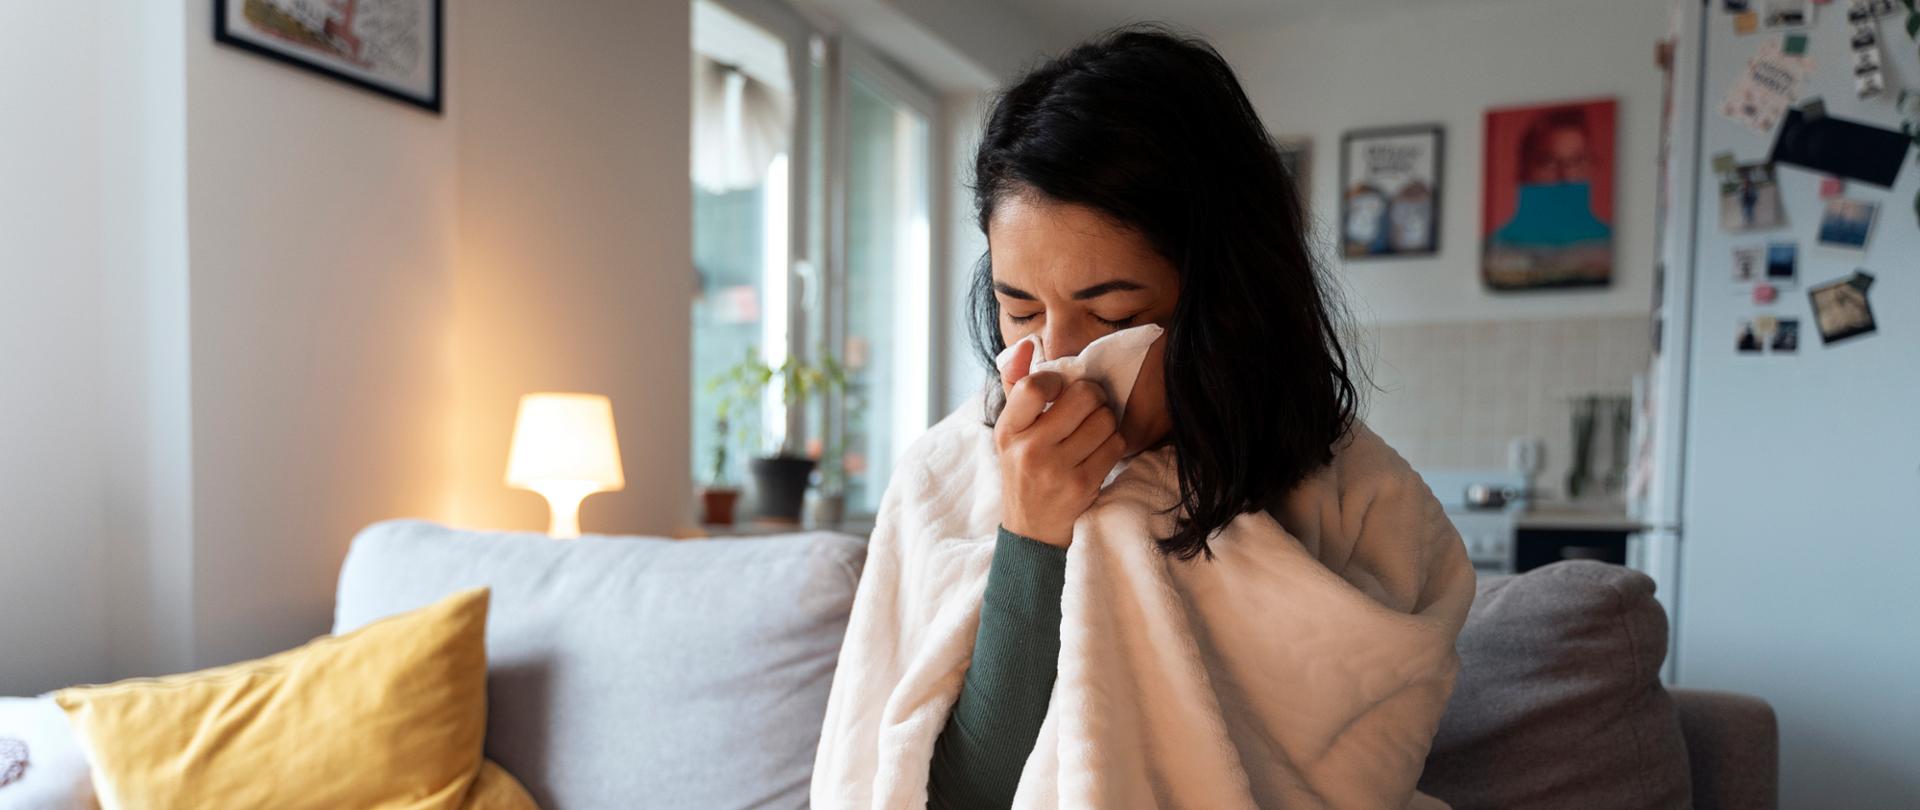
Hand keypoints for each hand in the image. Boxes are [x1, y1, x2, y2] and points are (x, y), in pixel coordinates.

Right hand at [995, 340, 1129, 546]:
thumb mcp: (1010, 431)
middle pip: (1083, 396)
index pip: (1035, 386)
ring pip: (1105, 420)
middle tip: (1090, 405)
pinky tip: (1101, 450)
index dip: (1059, 379)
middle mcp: (1029, 449)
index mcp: (1007, 430)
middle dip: (1094, 396)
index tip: (1062, 389)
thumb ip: (1016, 384)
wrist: (1030, 531)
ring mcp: (1057, 470)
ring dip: (1107, 421)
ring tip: (1094, 430)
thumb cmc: (1023, 471)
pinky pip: (1116, 445)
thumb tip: (1027, 343)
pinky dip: (1114, 443)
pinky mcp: (1083, 486)